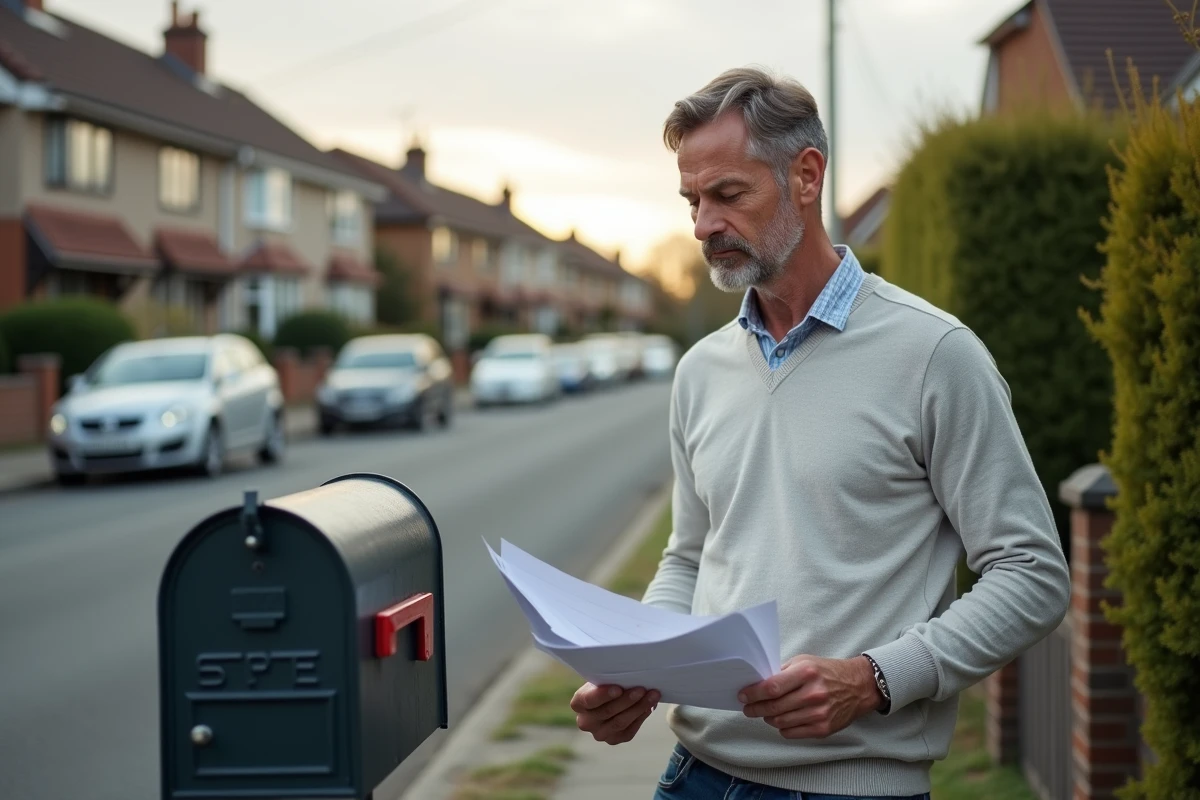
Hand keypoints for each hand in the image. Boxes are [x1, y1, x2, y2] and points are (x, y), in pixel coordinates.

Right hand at [570, 683, 660, 744]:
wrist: (610, 699)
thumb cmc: (606, 683)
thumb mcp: (602, 677)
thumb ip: (609, 677)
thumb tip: (628, 674)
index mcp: (578, 703)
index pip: (588, 700)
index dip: (603, 695)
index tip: (618, 688)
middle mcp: (585, 722)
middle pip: (608, 711)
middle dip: (627, 699)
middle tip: (642, 688)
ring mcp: (599, 734)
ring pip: (621, 722)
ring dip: (639, 708)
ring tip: (652, 695)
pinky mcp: (613, 740)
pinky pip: (629, 730)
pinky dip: (640, 717)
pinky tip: (649, 707)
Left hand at [739, 655, 880, 738]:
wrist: (858, 687)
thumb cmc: (827, 672)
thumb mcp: (805, 662)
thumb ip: (782, 672)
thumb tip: (758, 683)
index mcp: (806, 673)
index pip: (772, 687)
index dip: (753, 693)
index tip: (743, 696)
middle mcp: (813, 694)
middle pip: (774, 706)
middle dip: (755, 708)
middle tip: (748, 708)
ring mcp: (818, 714)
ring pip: (780, 722)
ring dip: (768, 718)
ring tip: (765, 712)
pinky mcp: (823, 729)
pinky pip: (792, 733)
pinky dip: (782, 728)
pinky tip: (783, 720)